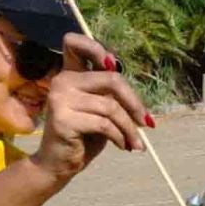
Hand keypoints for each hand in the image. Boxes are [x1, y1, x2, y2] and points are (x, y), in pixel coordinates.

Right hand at [34, 34, 150, 186]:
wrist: (59, 163)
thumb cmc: (84, 135)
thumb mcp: (101, 109)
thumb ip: (108, 91)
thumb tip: (124, 76)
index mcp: (69, 73)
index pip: (74, 42)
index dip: (96, 48)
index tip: (114, 66)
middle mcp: (62, 81)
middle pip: (111, 79)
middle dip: (134, 102)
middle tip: (145, 122)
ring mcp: (60, 98)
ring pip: (111, 106)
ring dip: (129, 127)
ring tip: (136, 142)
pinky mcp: (63, 118)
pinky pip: (104, 124)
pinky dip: (120, 136)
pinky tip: (123, 146)